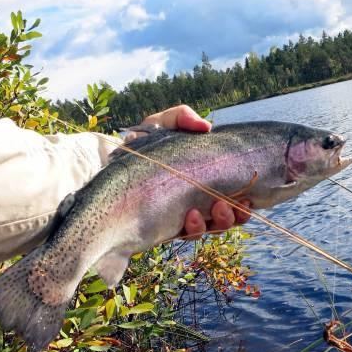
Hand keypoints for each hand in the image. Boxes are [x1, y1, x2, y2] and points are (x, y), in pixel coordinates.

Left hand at [125, 105, 251, 239]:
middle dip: (238, 212)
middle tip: (238, 203)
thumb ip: (181, 116)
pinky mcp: (166, 230)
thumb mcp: (159, 124)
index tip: (250, 193)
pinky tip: (192, 216)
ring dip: (224, 220)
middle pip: (229, 213)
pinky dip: (197, 227)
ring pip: (215, 227)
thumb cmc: (136, 147)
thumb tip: (206, 126)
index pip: (232, 190)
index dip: (245, 196)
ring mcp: (182, 215)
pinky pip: (190, 235)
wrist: (101, 170)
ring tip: (218, 208)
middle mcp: (196, 197)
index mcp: (202, 177)